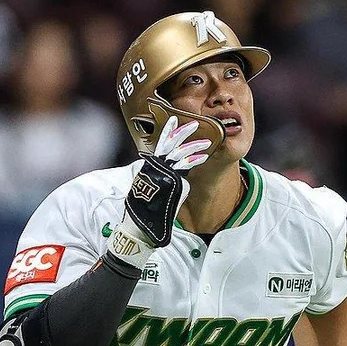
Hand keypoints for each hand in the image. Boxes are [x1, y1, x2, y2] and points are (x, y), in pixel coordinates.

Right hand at [105, 116, 208, 269]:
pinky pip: (183, 166)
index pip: (161, 145)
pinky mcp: (169, 181)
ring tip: (207, 142)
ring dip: (194, 146)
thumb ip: (163, 179)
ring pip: (178, 153)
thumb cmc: (145, 211)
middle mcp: (154, 167)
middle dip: (181, 131)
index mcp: (150, 167)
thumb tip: (178, 177)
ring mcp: (161, 173)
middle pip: (169, 143)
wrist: (139, 225)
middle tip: (194, 123)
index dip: (168, 132)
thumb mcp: (152, 190)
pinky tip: (202, 156)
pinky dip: (193, 160)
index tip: (175, 120)